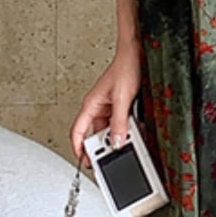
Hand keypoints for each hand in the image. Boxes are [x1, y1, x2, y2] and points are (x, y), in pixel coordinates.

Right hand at [70, 40, 141, 168]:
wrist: (137, 55)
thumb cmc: (125, 68)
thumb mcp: (123, 99)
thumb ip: (119, 122)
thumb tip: (117, 141)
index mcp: (90, 105)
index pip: (78, 131)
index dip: (78, 148)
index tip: (84, 161)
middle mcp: (97, 107)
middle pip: (95, 134)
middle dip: (102, 146)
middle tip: (109, 158)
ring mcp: (109, 107)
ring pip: (110, 130)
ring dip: (117, 137)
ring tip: (125, 144)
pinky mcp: (120, 107)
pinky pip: (120, 123)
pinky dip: (126, 129)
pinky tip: (133, 133)